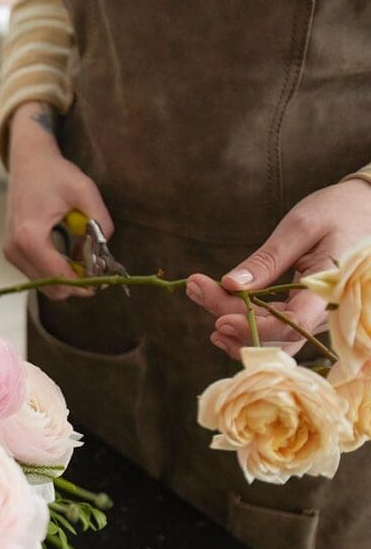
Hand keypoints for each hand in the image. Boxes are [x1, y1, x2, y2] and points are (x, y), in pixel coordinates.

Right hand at [3, 101, 112, 299]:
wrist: (28, 163)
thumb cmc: (55, 174)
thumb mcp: (85, 191)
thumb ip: (100, 223)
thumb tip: (104, 253)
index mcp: (29, 236)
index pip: (59, 277)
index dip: (85, 283)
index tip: (105, 277)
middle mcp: (15, 249)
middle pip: (51, 288)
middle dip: (77, 284)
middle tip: (98, 269)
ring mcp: (11, 253)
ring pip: (45, 285)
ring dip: (67, 278)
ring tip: (85, 258)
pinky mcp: (12, 252)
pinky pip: (38, 275)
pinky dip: (57, 272)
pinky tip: (70, 255)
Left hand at [187, 178, 370, 358]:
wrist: (366, 209)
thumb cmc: (338, 211)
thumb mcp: (301, 227)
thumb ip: (268, 259)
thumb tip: (230, 285)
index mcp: (331, 287)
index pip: (293, 324)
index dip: (253, 328)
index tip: (218, 319)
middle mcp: (326, 311)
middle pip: (274, 335)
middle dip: (229, 317)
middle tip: (194, 287)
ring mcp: (316, 316)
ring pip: (272, 340)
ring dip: (233, 326)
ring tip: (198, 294)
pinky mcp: (306, 313)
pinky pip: (276, 332)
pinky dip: (245, 326)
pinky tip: (218, 313)